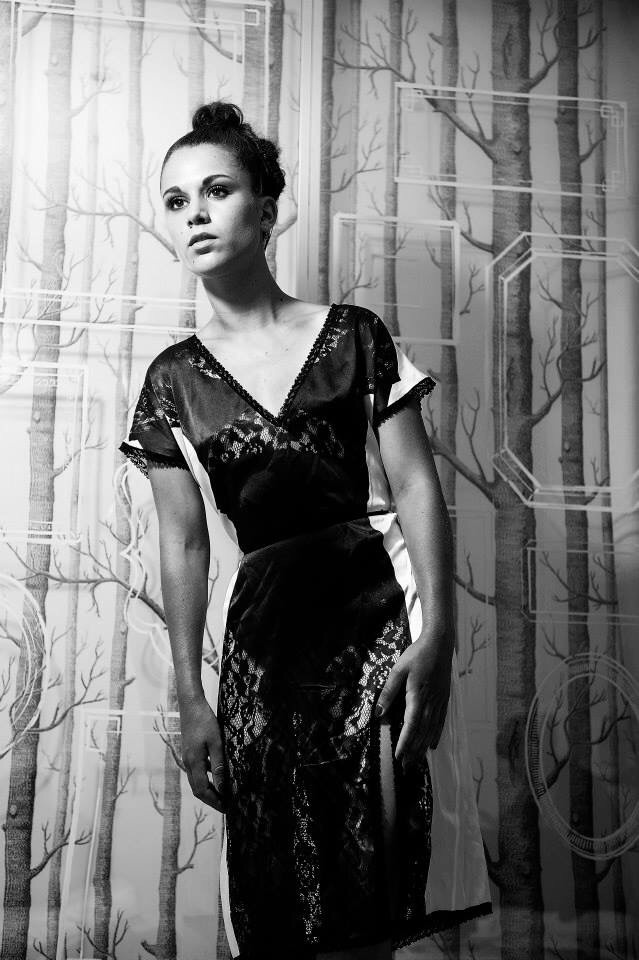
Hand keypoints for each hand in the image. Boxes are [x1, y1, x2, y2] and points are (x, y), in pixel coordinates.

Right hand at [179, 697, 227, 811]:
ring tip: (223, 794)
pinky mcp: (190, 751)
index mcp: (194, 762)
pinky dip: (207, 778)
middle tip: (226, 806)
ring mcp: (187, 757)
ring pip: (197, 780)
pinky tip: (217, 775)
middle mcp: (188, 762)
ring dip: (209, 790)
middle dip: (212, 799)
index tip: (226, 808)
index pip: (202, 790)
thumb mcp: (216, 742)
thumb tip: (223, 787)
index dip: (214, 801)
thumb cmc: (204, 721)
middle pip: (198, 789)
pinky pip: (198, 771)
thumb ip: (219, 765)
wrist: (190, 704)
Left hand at [375, 628, 453, 769]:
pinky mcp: (444, 698)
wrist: (440, 643)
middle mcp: (431, 701)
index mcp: (418, 695)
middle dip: (413, 750)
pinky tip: (432, 744)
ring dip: (423, 746)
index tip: (399, 756)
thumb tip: (378, 713)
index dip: (405, 742)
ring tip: (416, 761)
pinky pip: (440, 722)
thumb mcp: (398, 670)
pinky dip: (435, 735)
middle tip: (406, 767)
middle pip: (422, 732)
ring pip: (432, 729)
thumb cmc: (417, 655)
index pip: (411, 724)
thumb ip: (388, 692)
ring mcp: (440, 701)